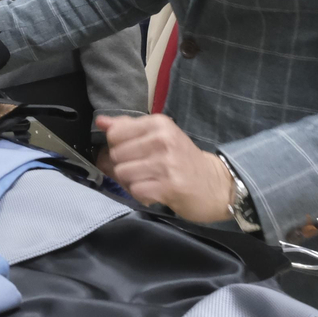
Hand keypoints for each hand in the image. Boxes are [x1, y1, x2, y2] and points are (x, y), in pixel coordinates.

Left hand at [95, 114, 233, 222]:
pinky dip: (141, 195)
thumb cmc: (183, 160)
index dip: (116, 147)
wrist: (217, 185)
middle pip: (116, 155)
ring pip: (123, 173)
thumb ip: (128, 127)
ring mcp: (165, 164)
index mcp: (158, 123)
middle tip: (141, 171)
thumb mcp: (159, 136)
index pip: (115, 133)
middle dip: (123, 166)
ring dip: (131, 182)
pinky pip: (135, 191)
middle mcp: (162, 140)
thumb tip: (101, 121)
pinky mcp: (168, 186)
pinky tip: (154, 192)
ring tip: (148, 181)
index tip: (130, 153)